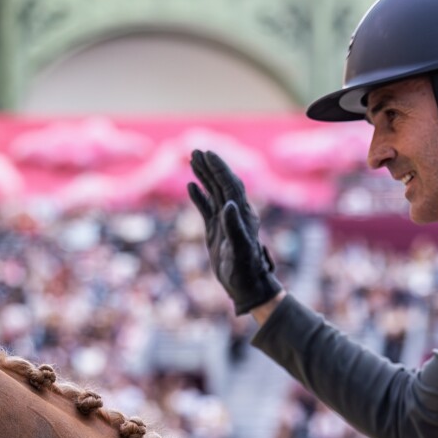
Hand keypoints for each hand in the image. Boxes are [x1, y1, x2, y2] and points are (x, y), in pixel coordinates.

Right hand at [188, 149, 283, 315]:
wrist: (246, 286)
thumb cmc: (245, 270)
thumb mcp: (239, 250)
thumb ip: (234, 226)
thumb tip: (228, 203)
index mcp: (242, 214)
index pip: (230, 185)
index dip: (219, 169)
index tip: (207, 154)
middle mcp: (235, 213)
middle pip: (222, 184)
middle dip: (210, 167)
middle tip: (195, 151)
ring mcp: (225, 221)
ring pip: (214, 193)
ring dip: (204, 176)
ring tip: (192, 160)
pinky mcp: (216, 231)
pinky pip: (207, 208)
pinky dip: (199, 196)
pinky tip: (191, 185)